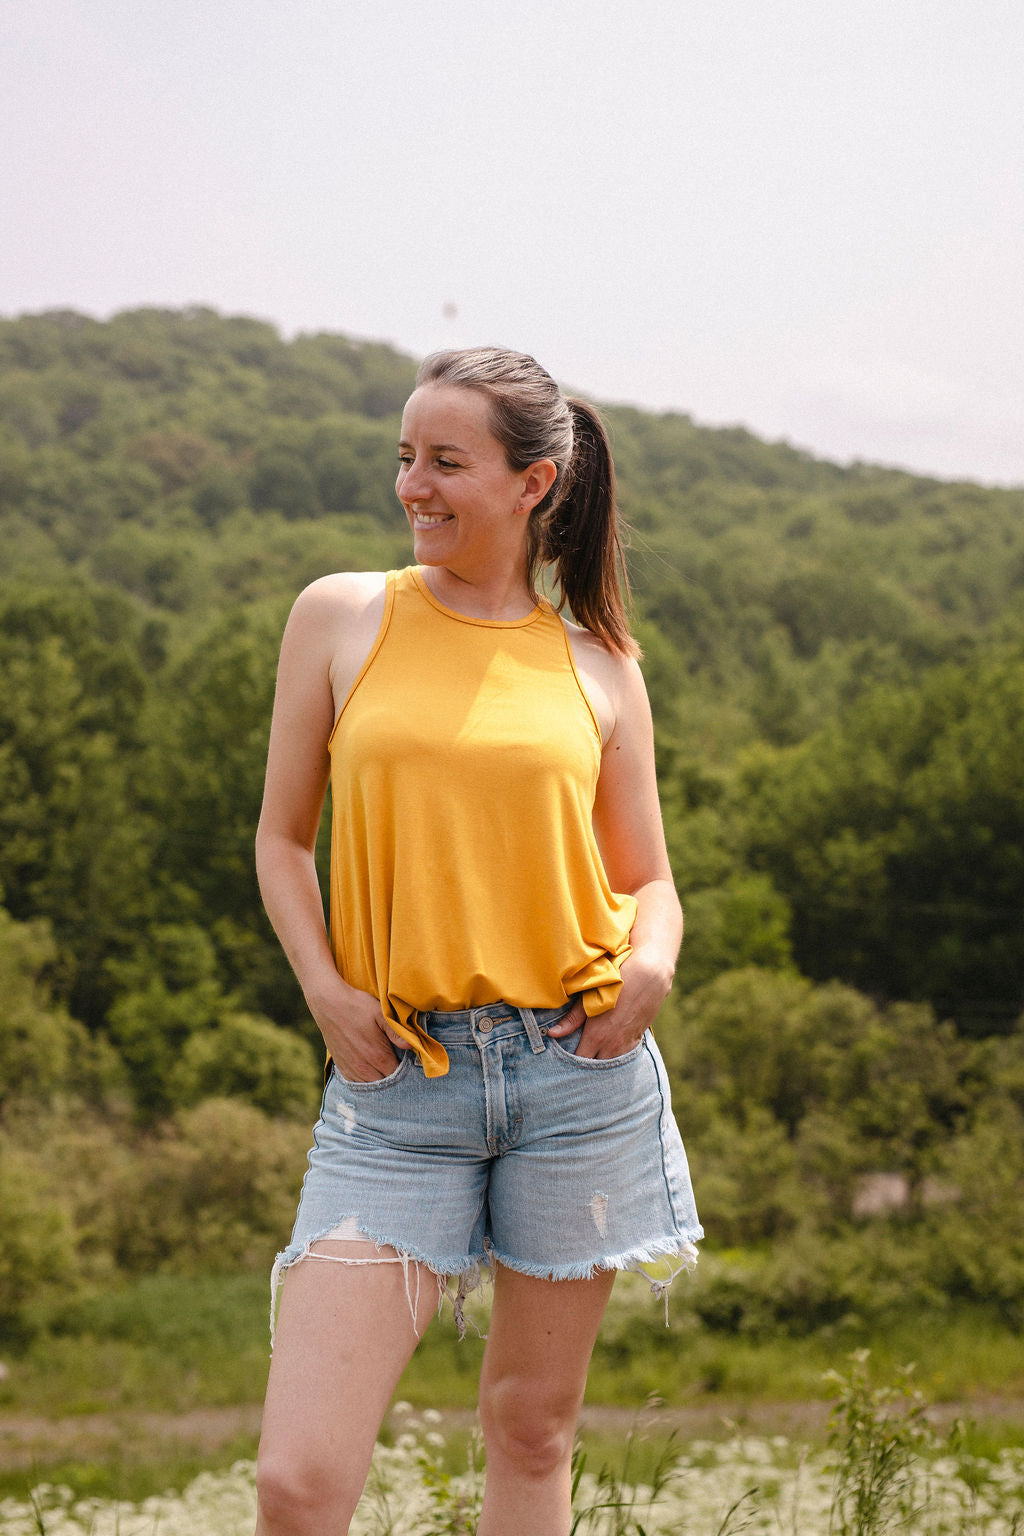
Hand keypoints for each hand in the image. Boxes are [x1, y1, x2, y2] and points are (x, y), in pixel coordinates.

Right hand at [305, 974, 406, 1082]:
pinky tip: (369, 1071)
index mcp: (377, 1055)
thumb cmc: (357, 1006)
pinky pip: (355, 1084)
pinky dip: (364, 1080)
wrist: (328, 1004)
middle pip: (384, 1083)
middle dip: (392, 1077)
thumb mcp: (380, 1014)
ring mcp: (351, 1068)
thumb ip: (396, 1032)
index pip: (397, 1075)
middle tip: (396, 1064)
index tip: (406, 1061)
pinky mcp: (341, 1067)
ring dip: (378, 1080)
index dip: (404, 1071)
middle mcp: (364, 1067)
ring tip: (383, 1068)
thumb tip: (411, 1046)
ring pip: (370, 1085)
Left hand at [546, 947, 672, 1059]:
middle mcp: (612, 1045)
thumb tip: (552, 1034)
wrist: (649, 976)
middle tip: (578, 1057)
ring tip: (595, 1053)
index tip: (565, 1057)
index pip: (580, 1061)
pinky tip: (611, 1046)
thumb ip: (571, 1020)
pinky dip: (617, 1055)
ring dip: (603, 1060)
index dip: (571, 1062)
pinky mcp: (638, 1038)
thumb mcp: (590, 998)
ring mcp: (627, 1044)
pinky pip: (625, 1056)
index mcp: (596, 1036)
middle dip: (586, 1064)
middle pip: (595, 1067)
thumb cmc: (616, 983)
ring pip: (611, 1064)